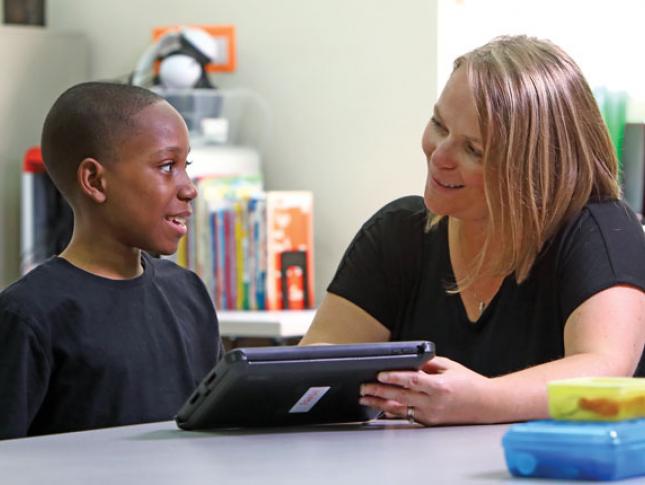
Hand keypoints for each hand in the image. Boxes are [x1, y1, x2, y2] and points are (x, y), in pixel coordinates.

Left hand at [359, 356, 493, 424]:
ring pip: (400, 409)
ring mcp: (430, 414)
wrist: (486, 405)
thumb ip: (427, 364)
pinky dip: (392, 411)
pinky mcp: (429, 422)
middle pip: (401, 396)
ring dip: (380, 404)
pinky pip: (407, 416)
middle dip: (379, 392)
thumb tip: (408, 360)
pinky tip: (380, 407)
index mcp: (439, 386)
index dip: (394, 377)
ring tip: (365, 399)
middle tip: (364, 387)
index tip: (380, 375)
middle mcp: (434, 402)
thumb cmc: (469, 383)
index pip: (412, 381)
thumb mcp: (449, 366)